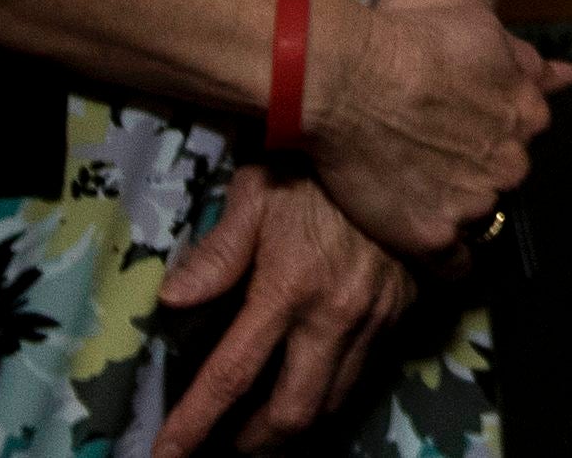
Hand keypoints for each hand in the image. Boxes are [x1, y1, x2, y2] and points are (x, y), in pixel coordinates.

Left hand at [154, 164, 415, 455]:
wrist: (407, 145)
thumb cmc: (316, 167)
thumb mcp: (258, 193)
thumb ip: (217, 252)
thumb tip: (171, 300)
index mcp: (288, 290)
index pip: (231, 377)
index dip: (194, 425)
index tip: (164, 457)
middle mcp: (335, 316)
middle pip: (292, 412)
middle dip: (255, 442)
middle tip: (226, 445)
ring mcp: (375, 318)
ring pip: (333, 402)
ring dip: (293, 424)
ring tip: (264, 425)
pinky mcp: (402, 311)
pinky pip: (363, 372)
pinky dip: (331, 392)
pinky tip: (309, 382)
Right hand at [295, 0, 565, 260]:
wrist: (349, 79)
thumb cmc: (414, 43)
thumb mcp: (485, 35)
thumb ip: (528, 65)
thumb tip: (567, 77)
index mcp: (528, 116)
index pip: (521, 138)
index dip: (489, 137)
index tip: (462, 136)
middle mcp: (511, 164)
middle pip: (501, 178)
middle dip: (475, 172)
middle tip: (432, 160)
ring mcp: (475, 203)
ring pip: (477, 216)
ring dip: (455, 210)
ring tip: (415, 193)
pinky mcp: (434, 236)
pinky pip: (455, 265)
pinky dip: (446, 261)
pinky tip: (429, 247)